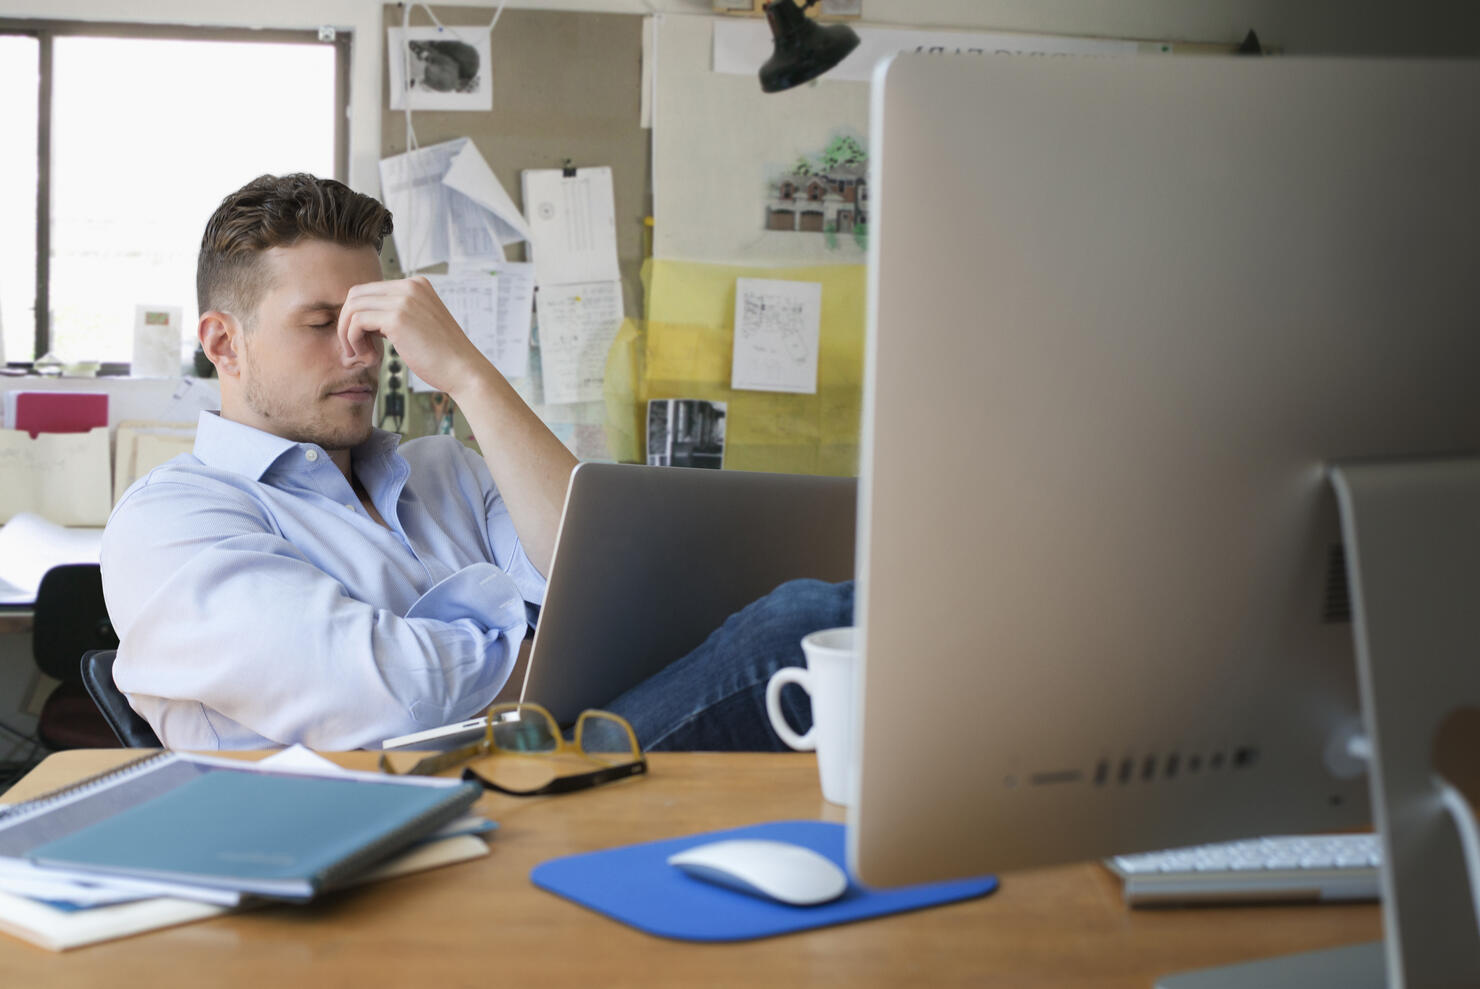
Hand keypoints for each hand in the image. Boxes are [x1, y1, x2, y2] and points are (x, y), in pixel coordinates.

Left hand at [337, 276, 490, 397]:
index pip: (370, 290)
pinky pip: (357, 322)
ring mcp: (404, 300)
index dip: (358, 316)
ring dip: (348, 334)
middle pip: (356, 295)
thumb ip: (396, 315)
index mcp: (416, 285)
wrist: (464, 370)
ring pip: (352, 308)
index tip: (362, 341)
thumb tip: (362, 320)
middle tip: (354, 349)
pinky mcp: (397, 318)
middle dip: (347, 323)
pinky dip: (354, 341)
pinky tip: (368, 357)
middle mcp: (409, 286)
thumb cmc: (443, 355)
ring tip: (360, 356)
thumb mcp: (419, 324)